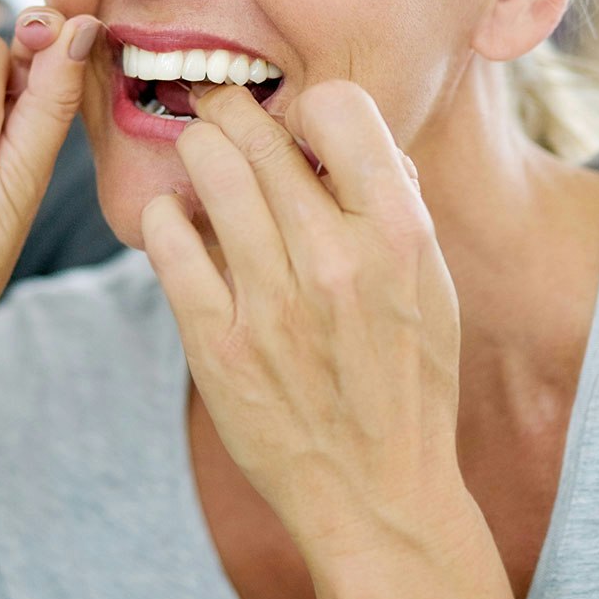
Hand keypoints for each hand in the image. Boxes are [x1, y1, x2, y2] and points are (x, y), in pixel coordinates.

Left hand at [141, 79, 468, 562]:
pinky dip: (166, 215)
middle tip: (218, 107)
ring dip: (196, 148)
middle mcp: (336, 262)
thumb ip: (393, 206)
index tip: (298, 124)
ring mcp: (271, 305)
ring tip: (199, 154)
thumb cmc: (405, 379)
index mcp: (400, 238)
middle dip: (230, 108)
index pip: (341, 108)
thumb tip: (348, 134)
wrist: (376, 493)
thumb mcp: (431, 286)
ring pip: (206, 169)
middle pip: (259, 133)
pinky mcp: (216, 343)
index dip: (311, 106)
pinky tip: (179, 220)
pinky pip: (168, 240)